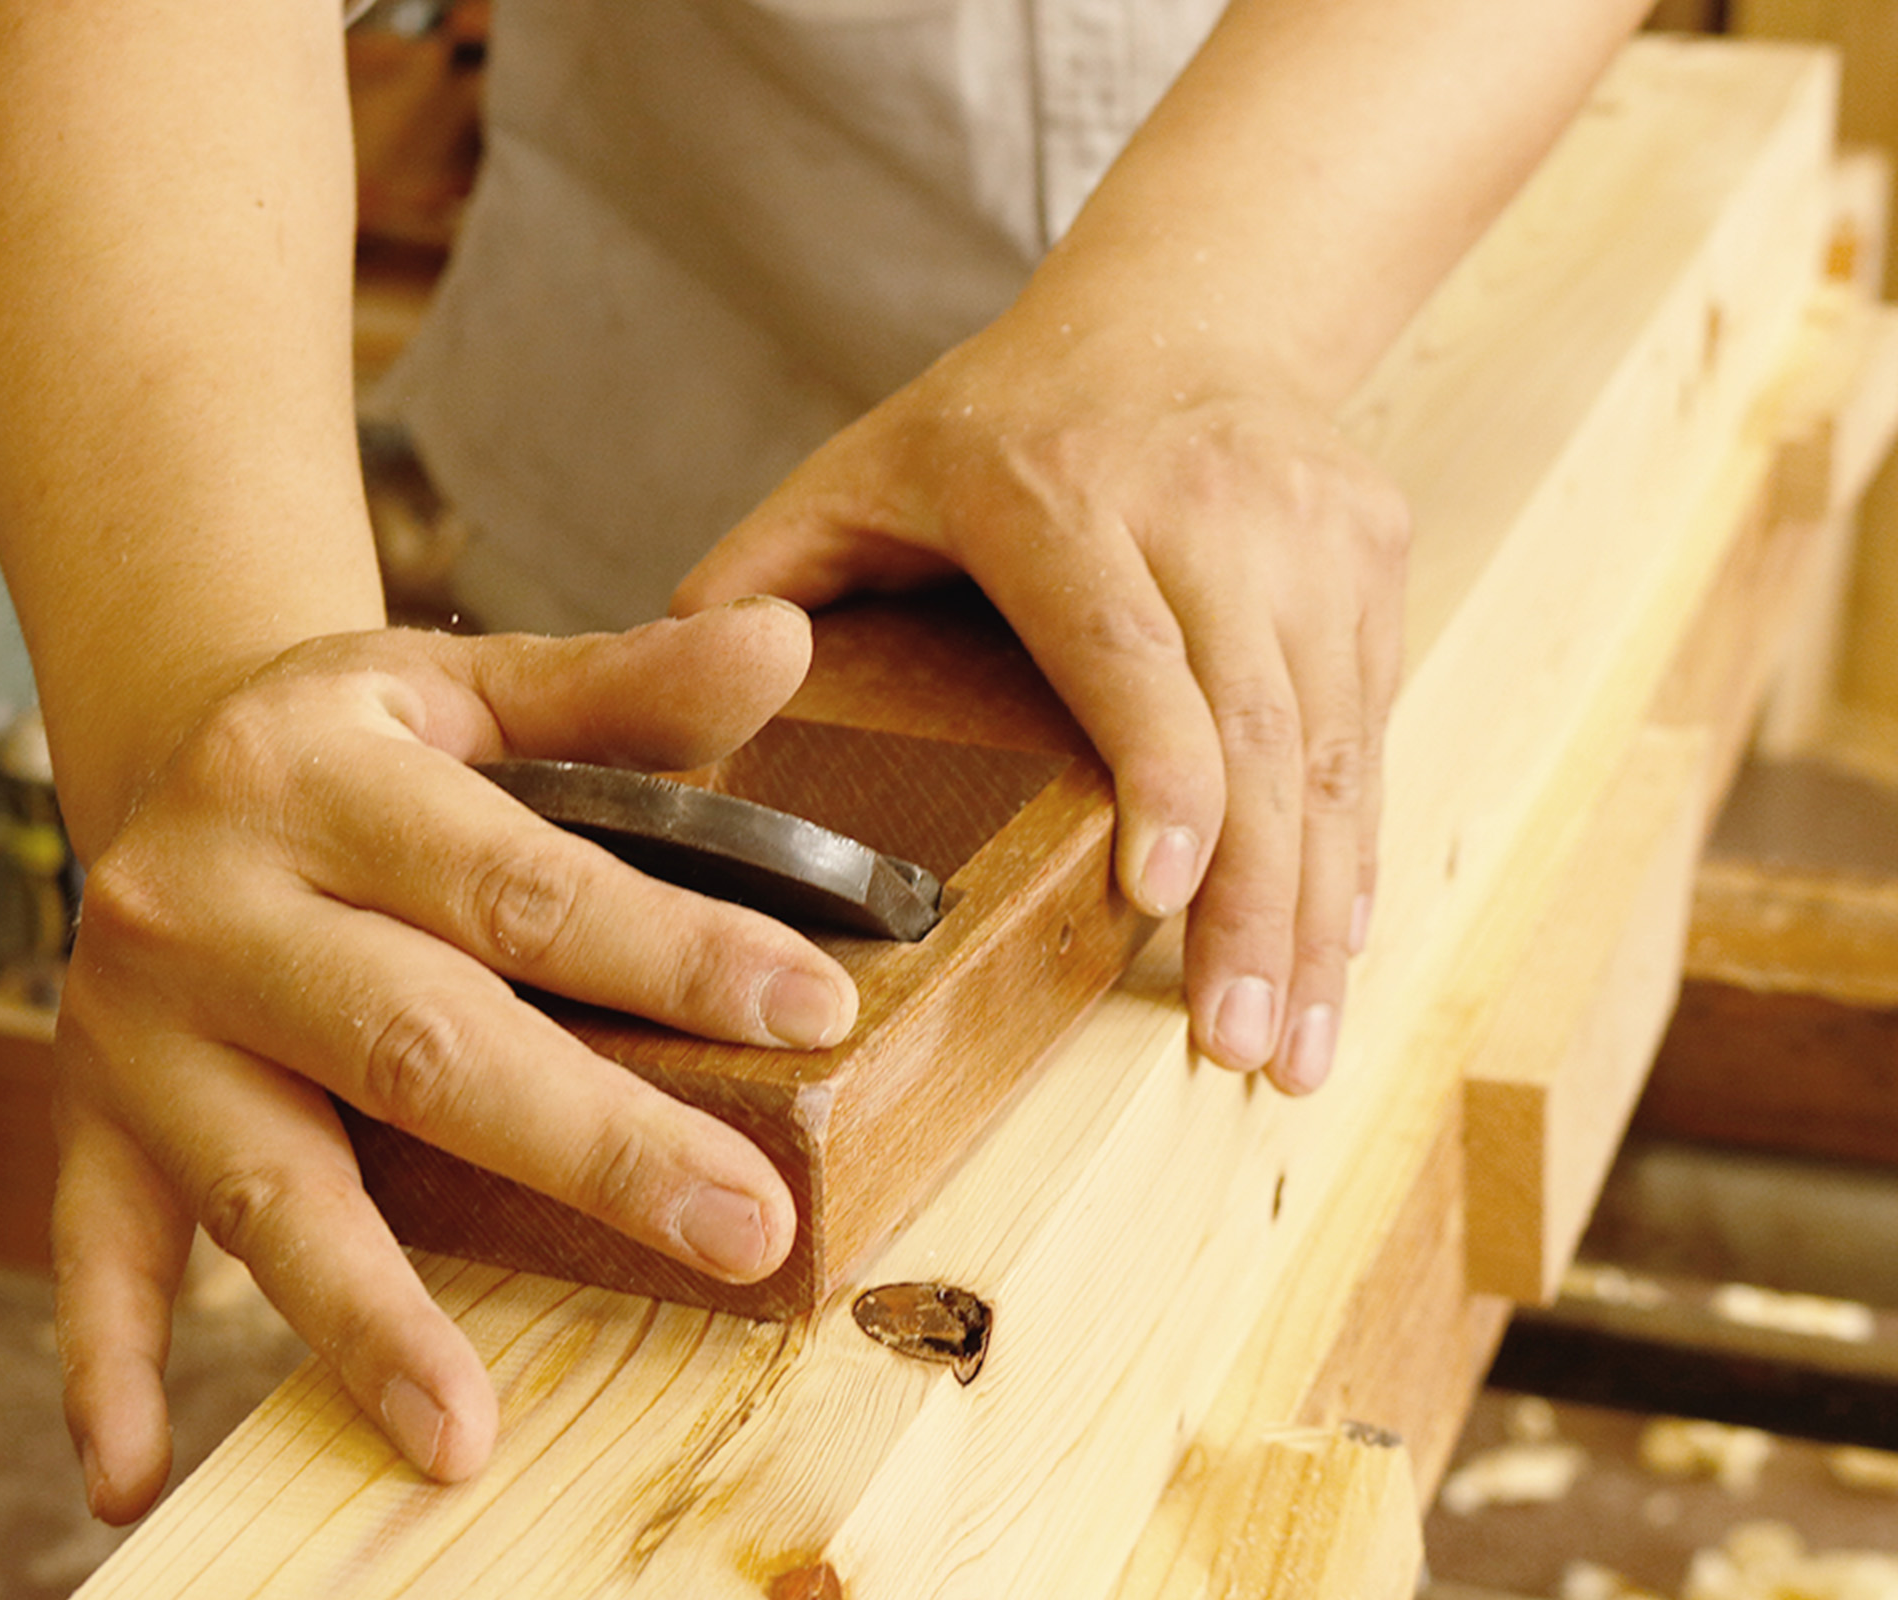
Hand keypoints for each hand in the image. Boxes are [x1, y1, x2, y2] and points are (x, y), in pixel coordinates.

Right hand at [50, 600, 857, 1521]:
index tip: (810, 1013)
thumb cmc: (360, 738)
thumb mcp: (475, 683)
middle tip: (740, 1226)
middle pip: (418, 1045)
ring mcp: (142, 1031)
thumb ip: (626, 689)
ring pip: (266, 1181)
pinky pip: (93, 1251)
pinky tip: (126, 1471)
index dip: (670, 951)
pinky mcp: (97, 1120)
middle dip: (589, 1145)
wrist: (172, 758)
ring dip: (366, 1309)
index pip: (520, 882)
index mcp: (321, 778)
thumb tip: (784, 644)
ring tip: (464, 1428)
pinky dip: (108, 1364)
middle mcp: (214, 906)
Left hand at [677, 315, 1408, 1095]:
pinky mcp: (1372, 554)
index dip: (1158, 775)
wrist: (1189, 306)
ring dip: (1321, 904)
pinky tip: (1336, 941)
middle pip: (1250, 723)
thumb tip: (659, 696)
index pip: (1123, 650)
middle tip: (1246, 1049)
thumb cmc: (1005, 418)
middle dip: (1257, 899)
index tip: (1161, 898)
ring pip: (1329, 743)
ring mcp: (1310, 527)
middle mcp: (1206, 503)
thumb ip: (763, 575)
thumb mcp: (862, 470)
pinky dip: (1354, 841)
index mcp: (1057, 492)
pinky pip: (1367, 724)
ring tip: (1298, 1047)